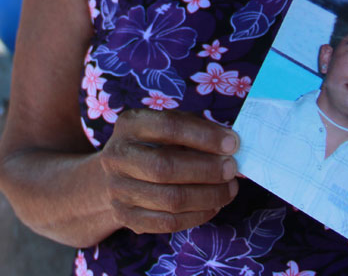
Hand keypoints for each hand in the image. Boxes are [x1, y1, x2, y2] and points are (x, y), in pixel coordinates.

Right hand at [98, 109, 239, 234]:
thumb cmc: (152, 145)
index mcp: (129, 125)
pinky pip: (168, 223)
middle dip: (207, 170)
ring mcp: (118, 189)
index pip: (169, 126)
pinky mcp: (126, 217)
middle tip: (232, 170)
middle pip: (165, 167)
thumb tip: (230, 144)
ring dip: (208, 195)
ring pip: (170, 199)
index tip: (232, 144)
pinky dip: (198, 216)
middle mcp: (117, 156)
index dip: (204, 136)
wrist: (115, 176)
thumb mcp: (167, 127)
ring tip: (229, 189)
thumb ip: (196, 129)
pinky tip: (214, 205)